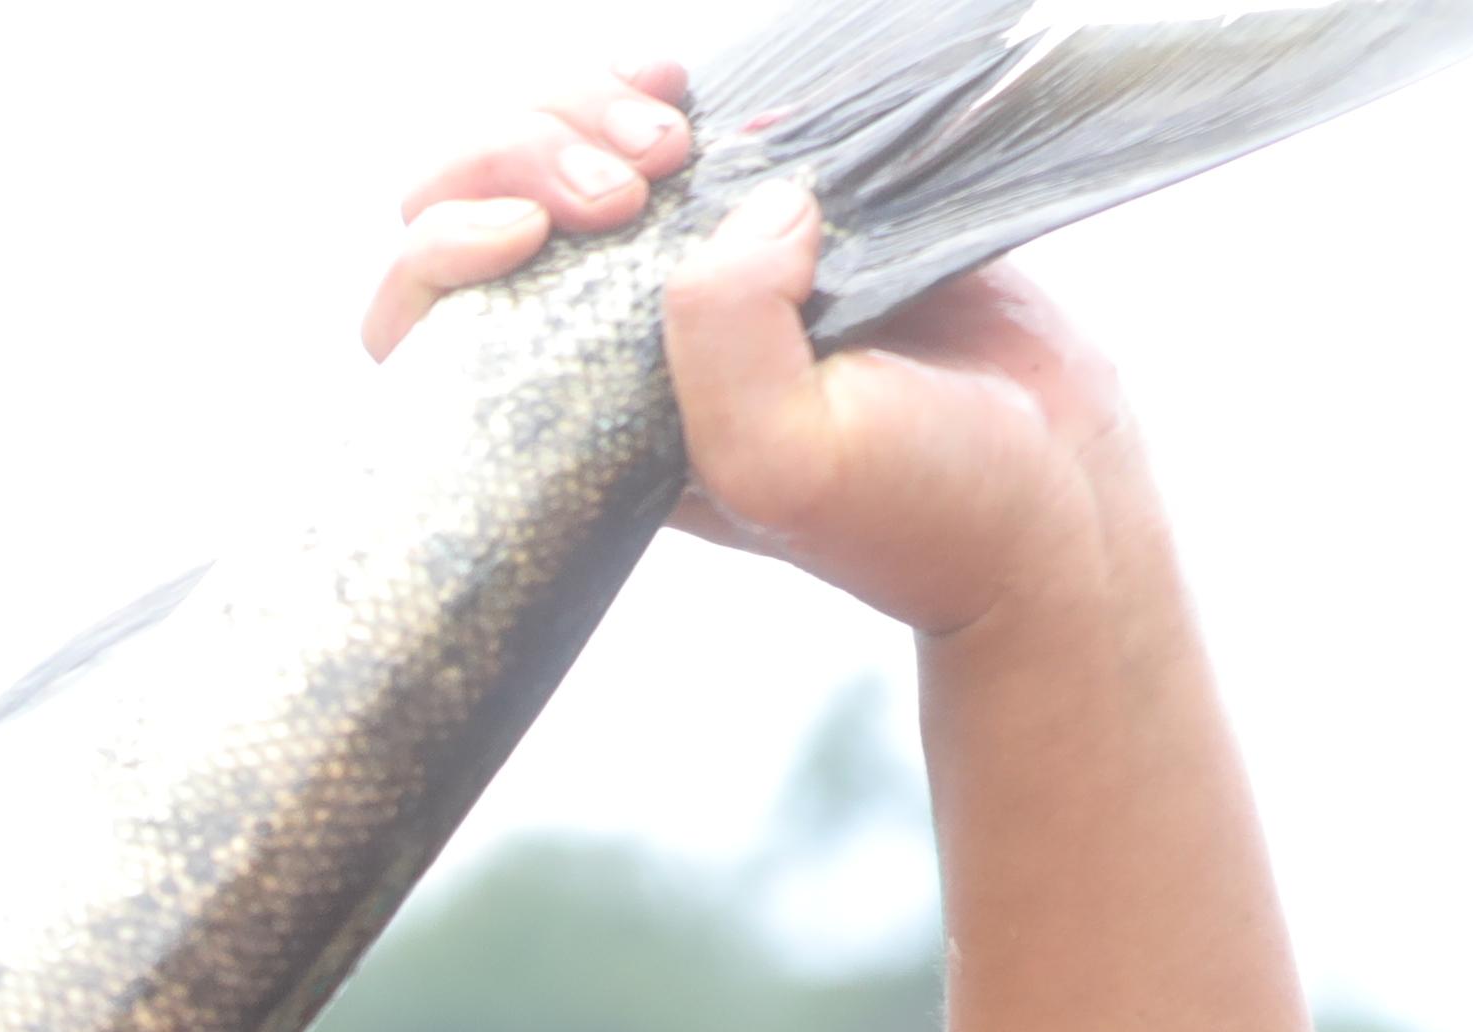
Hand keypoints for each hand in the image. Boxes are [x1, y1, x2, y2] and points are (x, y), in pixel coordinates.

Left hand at [366, 64, 1148, 646]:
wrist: (1054, 494)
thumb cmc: (921, 508)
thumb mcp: (789, 455)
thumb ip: (729, 330)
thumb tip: (748, 195)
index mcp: (568, 417)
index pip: (419, 319)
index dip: (440, 245)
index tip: (534, 233)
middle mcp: (599, 339)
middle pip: (467, 198)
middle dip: (527, 145)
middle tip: (644, 169)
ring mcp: (675, 268)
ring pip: (551, 141)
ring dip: (588, 102)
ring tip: (681, 132)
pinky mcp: (757, 211)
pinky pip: (661, 117)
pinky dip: (656, 83)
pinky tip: (696, 89)